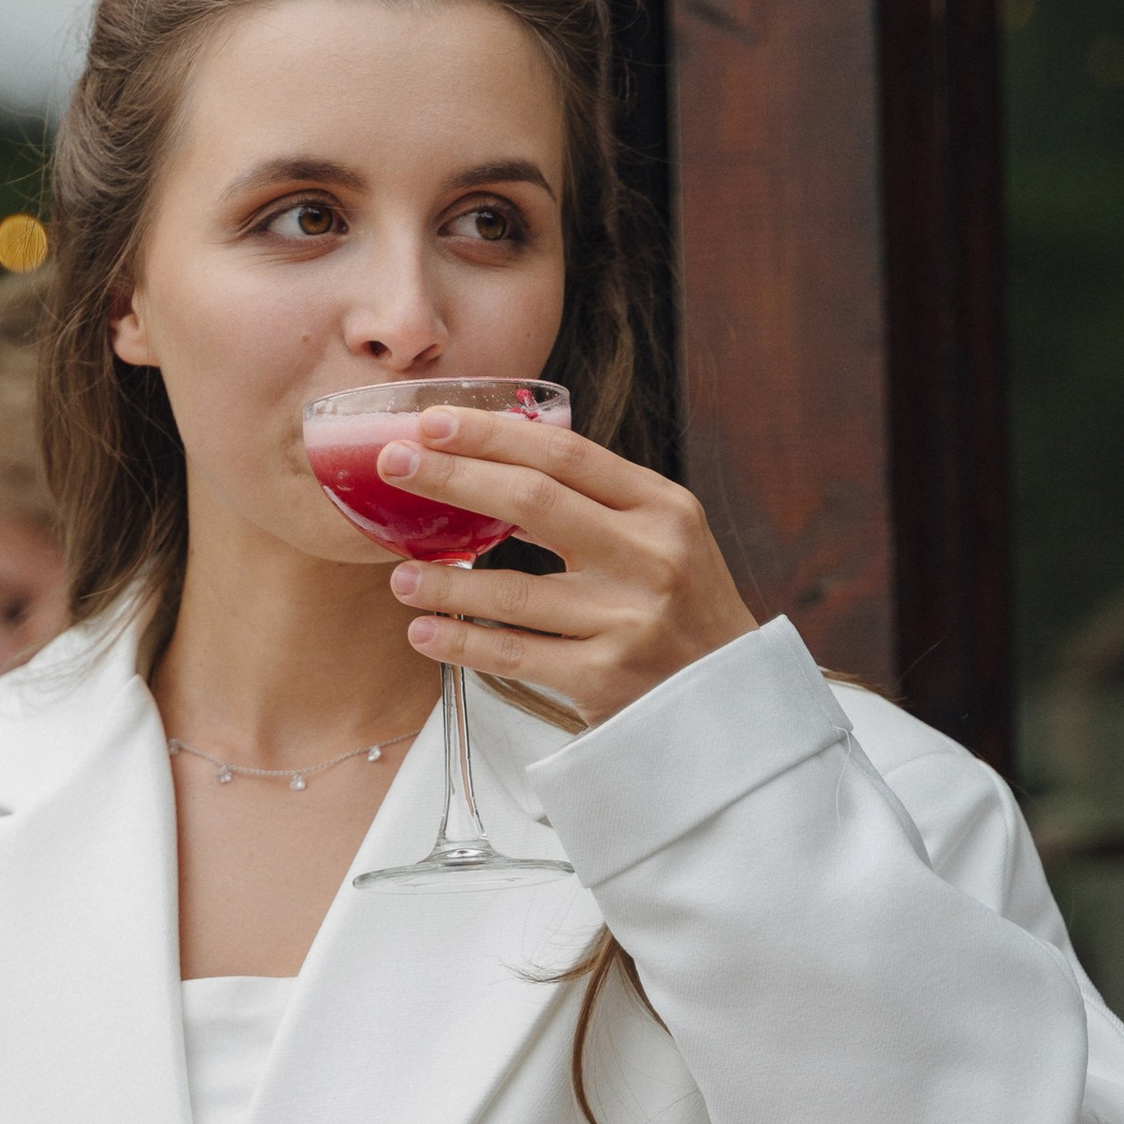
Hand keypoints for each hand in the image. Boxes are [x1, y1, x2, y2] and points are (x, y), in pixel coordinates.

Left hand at [381, 407, 753, 725]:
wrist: (731, 701)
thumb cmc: (680, 608)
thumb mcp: (663, 537)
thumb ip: (597, 502)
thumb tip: (493, 460)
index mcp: (662, 507)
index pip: (566, 454)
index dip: (493, 434)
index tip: (432, 422)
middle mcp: (649, 556)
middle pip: (533, 501)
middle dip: (452, 477)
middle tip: (392, 464)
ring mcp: (627, 619)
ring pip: (514, 590)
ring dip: (444, 579)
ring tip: (397, 575)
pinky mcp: (604, 678)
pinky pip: (514, 655)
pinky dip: (461, 642)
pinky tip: (423, 632)